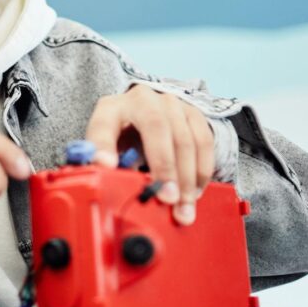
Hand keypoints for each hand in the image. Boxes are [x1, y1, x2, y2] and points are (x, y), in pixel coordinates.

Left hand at [85, 85, 214, 224]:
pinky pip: (204, 142)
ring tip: (183, 208)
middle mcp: (141, 98)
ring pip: (184, 138)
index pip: (103, 124)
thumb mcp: (109, 150)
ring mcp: (170, 103)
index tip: (106, 166)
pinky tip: (194, 193)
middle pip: (156, 126)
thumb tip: (111, 182)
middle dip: (164, 166)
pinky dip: (202, 171)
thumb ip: (108, 165)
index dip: (103, 146)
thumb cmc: (123, 139)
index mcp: (111, 109)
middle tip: (167, 198)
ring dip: (186, 178)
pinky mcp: (193, 112)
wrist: (147, 116)